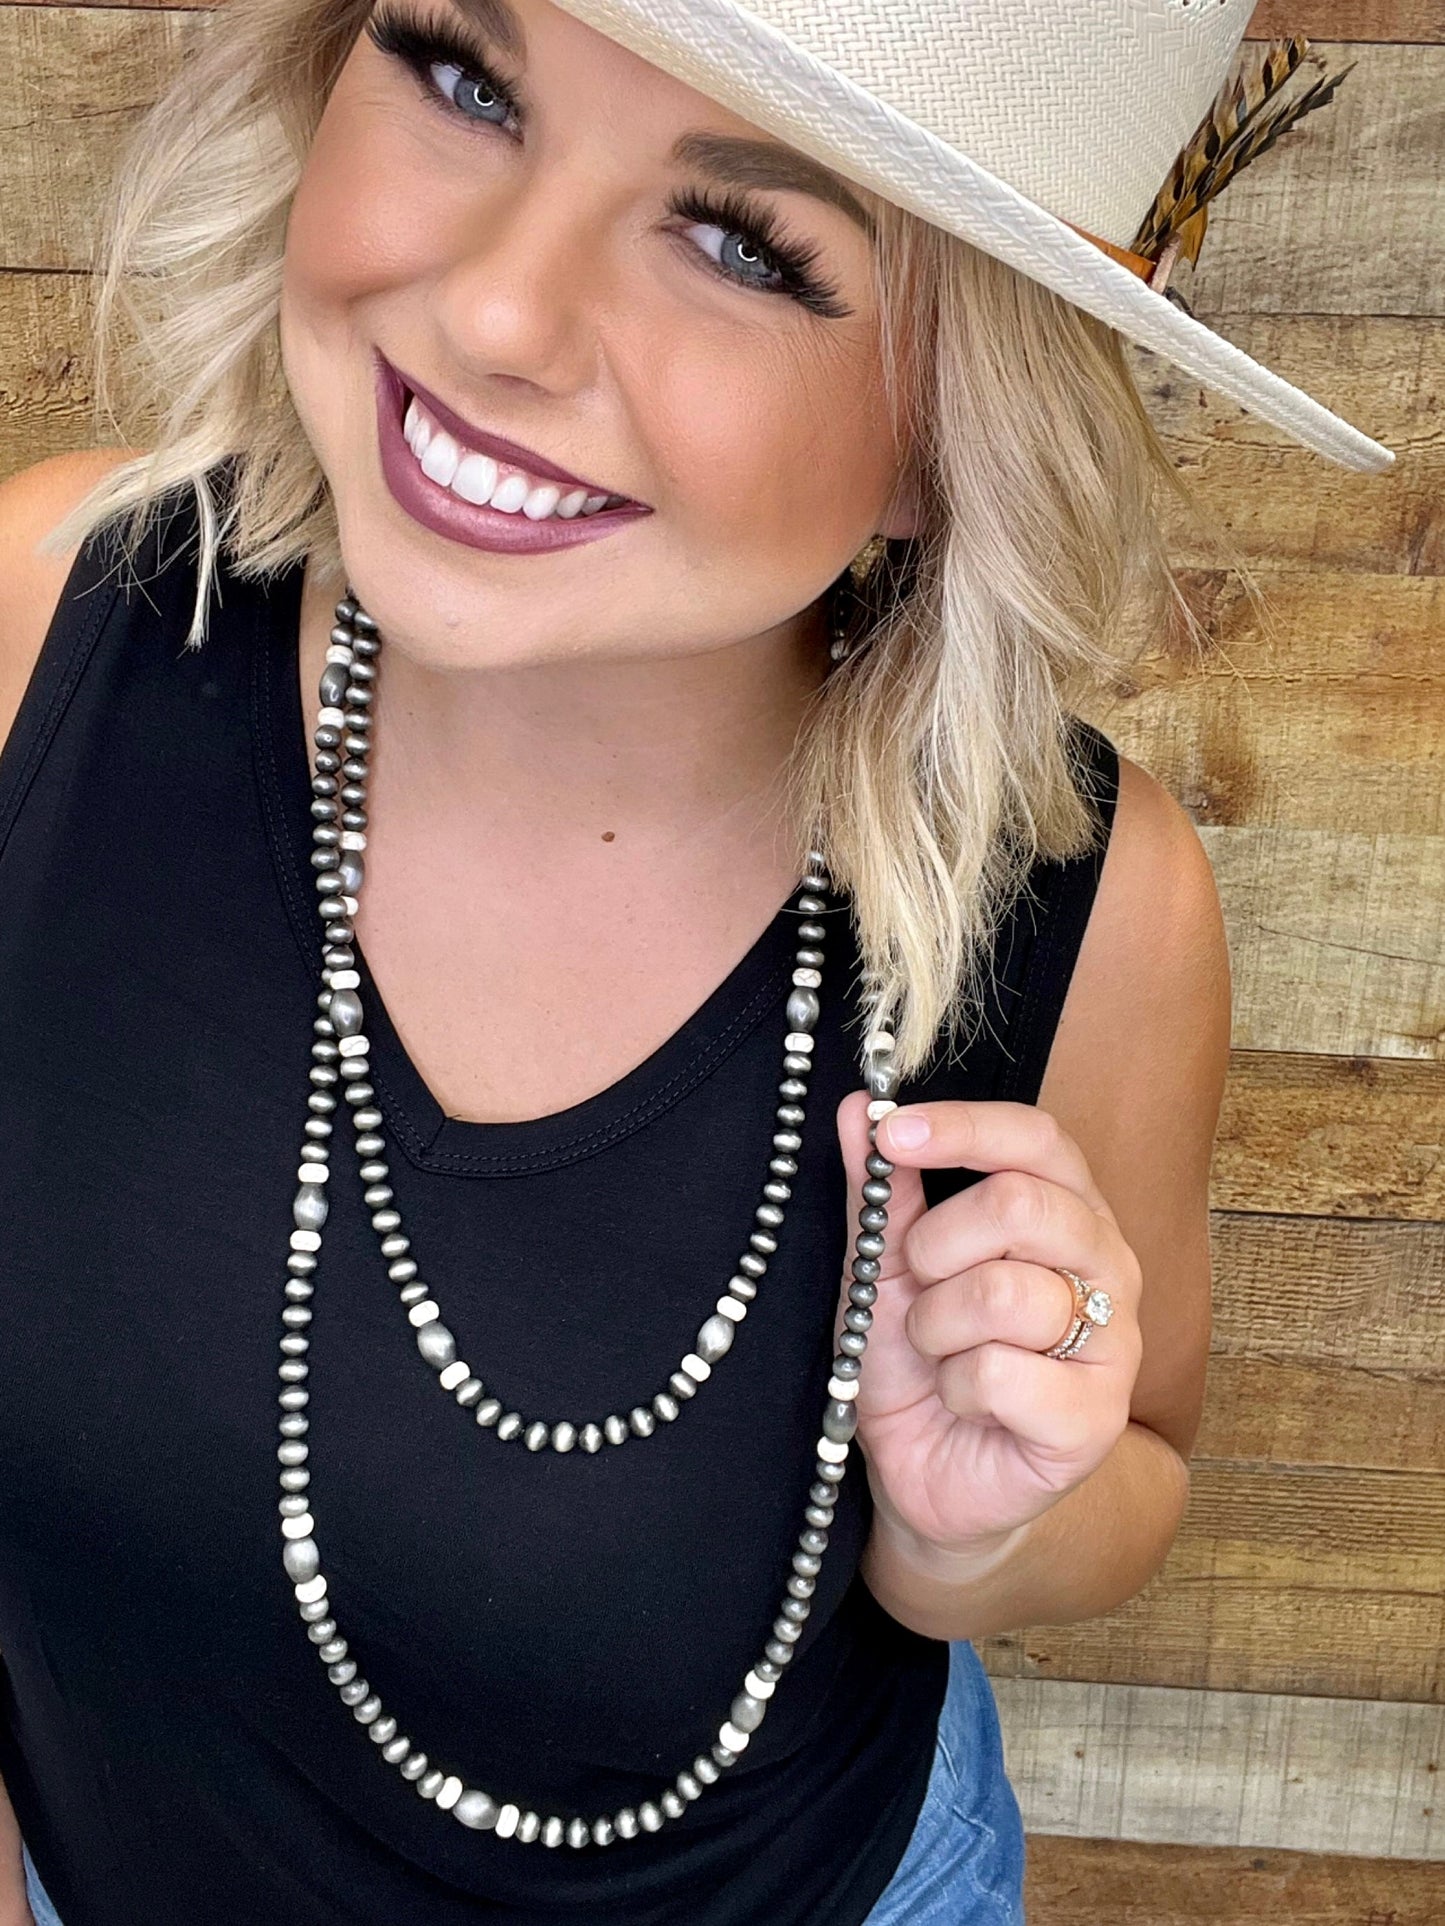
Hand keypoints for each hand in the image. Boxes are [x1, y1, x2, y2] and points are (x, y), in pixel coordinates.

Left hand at [834, 1090, 1143, 1566]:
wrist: (925, 1473)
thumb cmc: (919, 1360)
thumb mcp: (886, 1267)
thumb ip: (880, 1192)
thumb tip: (857, 1106)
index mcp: (1067, 1212)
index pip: (1038, 1139)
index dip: (965, 1128)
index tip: (893, 1134)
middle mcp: (1107, 1266)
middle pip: (1021, 1205)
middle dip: (936, 1245)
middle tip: (918, 1283)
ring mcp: (1113, 1343)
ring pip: (1004, 1293)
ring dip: (937, 1326)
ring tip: (939, 1352)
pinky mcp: (1096, 1418)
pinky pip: (1001, 1373)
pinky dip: (956, 1387)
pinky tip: (965, 1401)